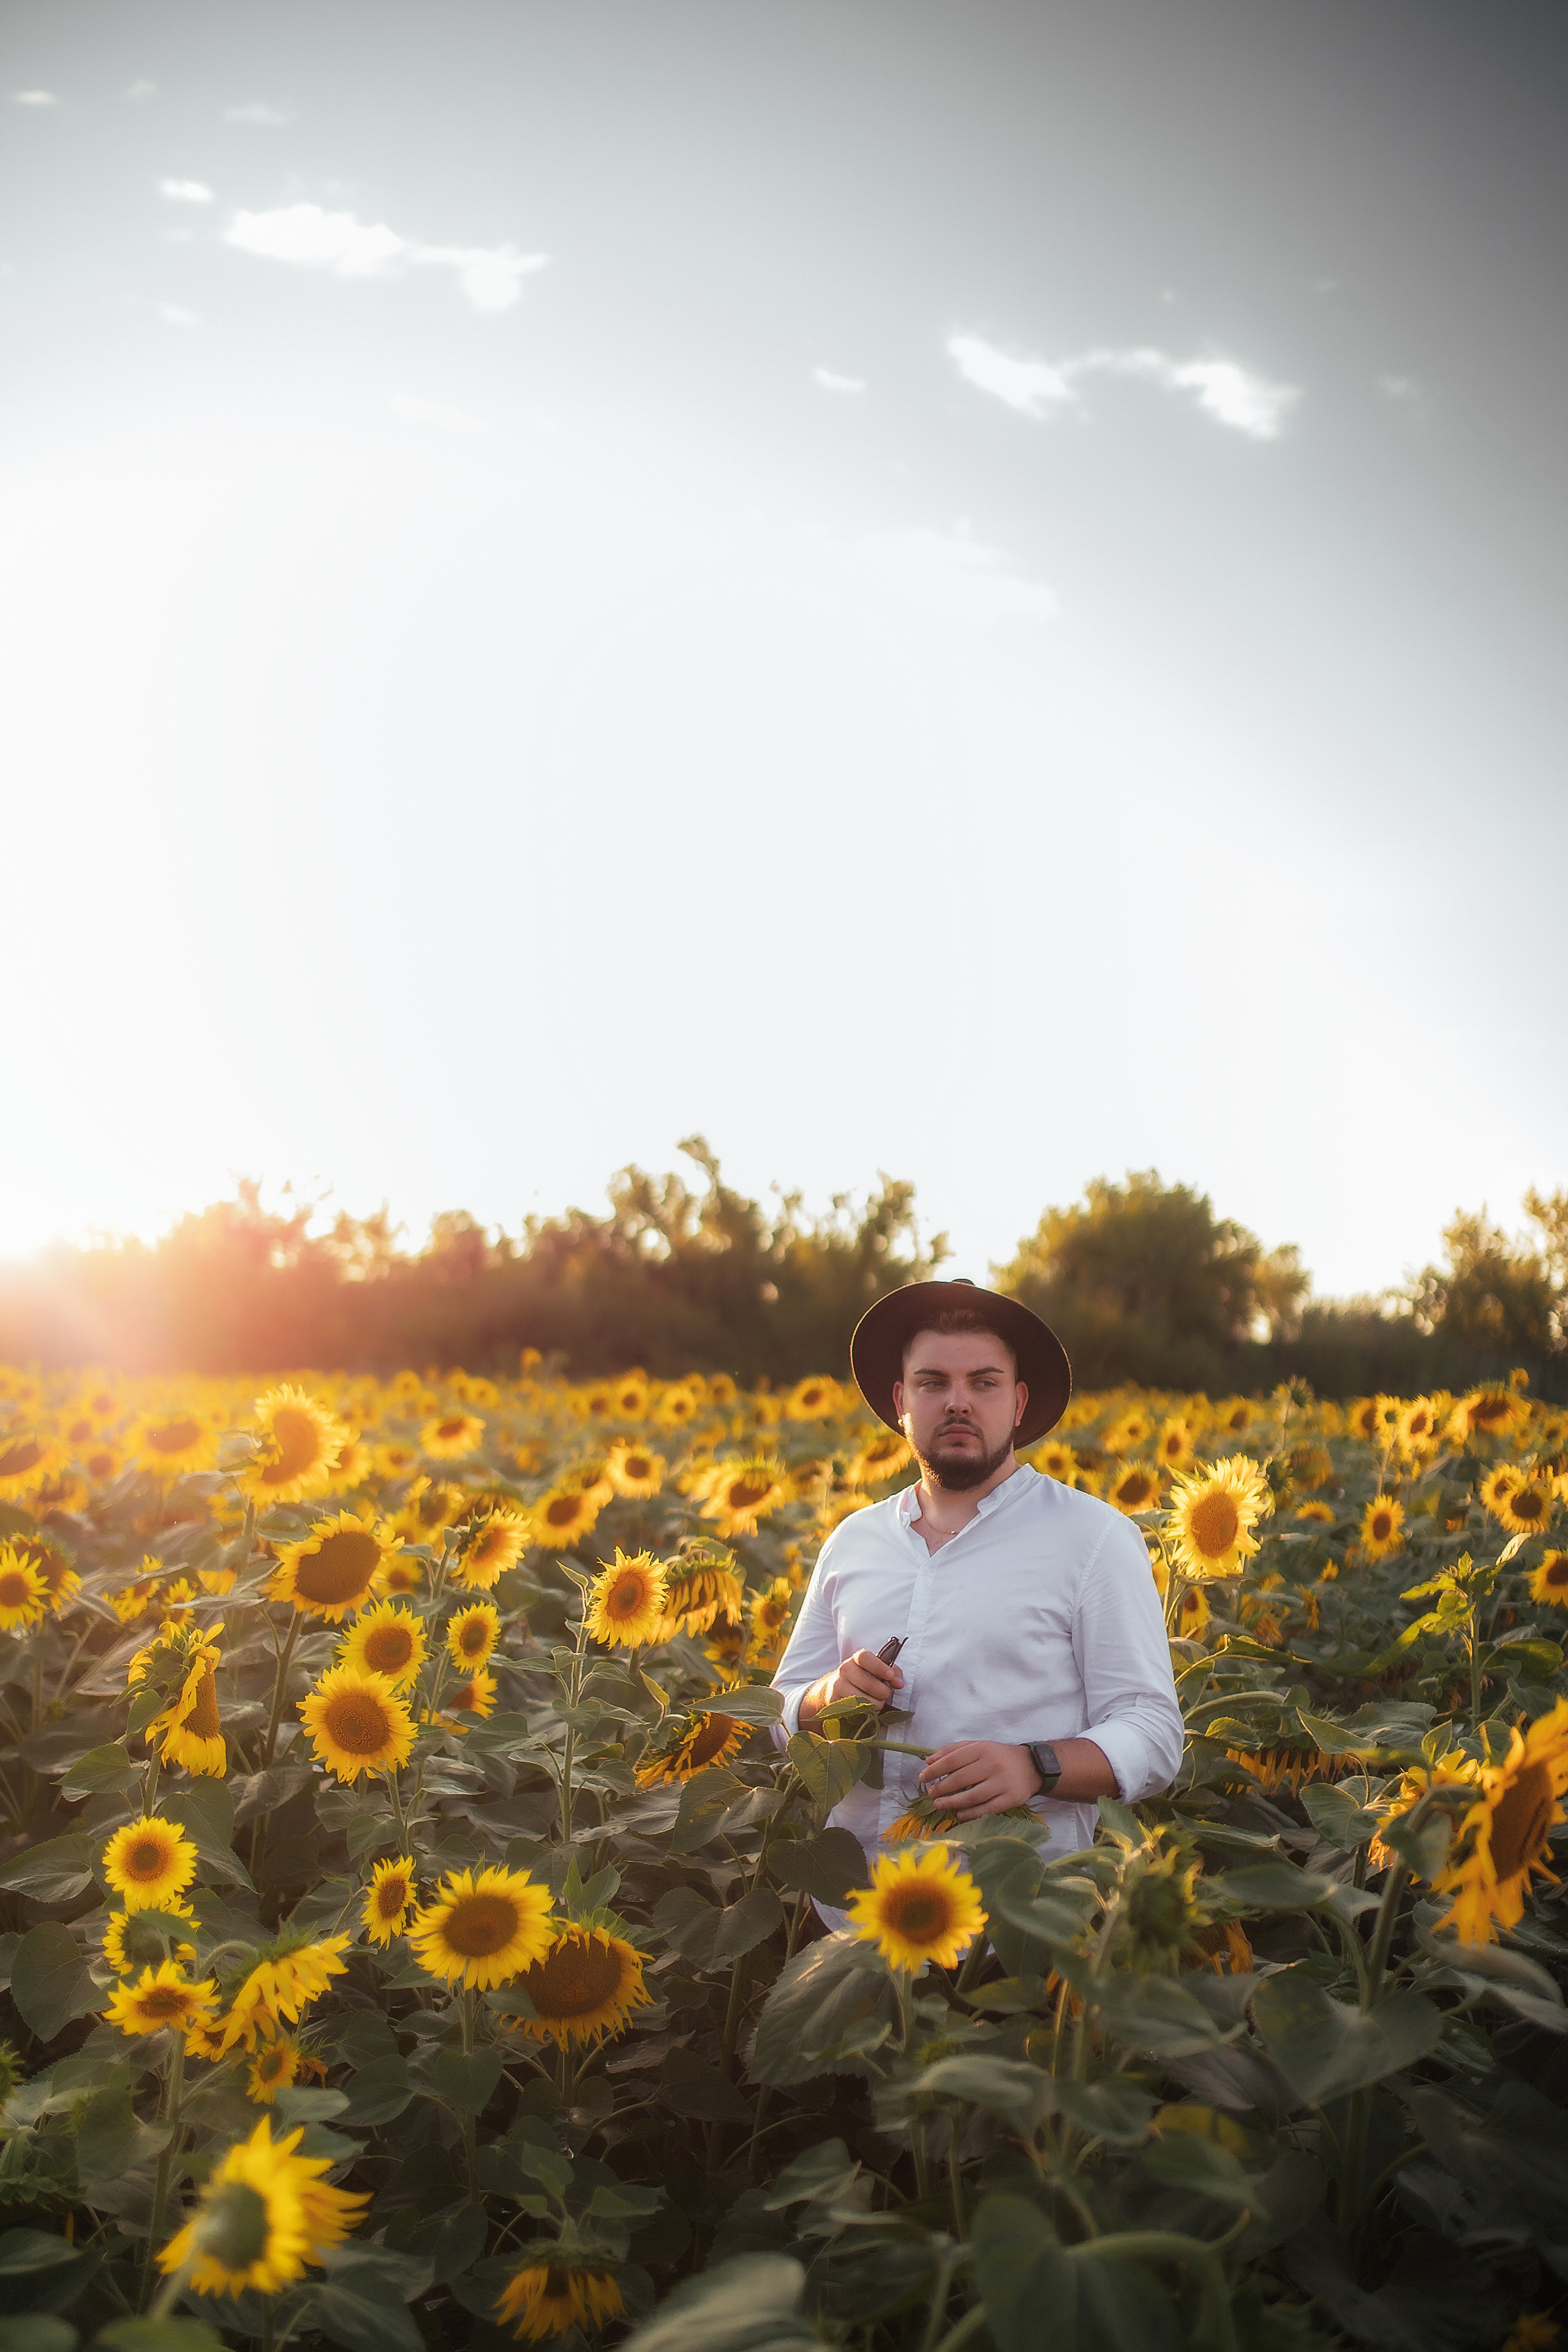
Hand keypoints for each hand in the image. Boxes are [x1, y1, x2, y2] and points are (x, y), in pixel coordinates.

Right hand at [798, 1650, 903, 1728]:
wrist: (834, 1688)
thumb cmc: (863, 1677)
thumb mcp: (878, 1670)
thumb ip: (893, 1673)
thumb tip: (899, 1683)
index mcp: (856, 1659)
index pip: (865, 1658)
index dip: (879, 1667)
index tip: (890, 1676)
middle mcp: (845, 1670)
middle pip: (868, 1684)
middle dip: (883, 1692)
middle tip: (885, 1694)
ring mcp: (838, 1686)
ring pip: (864, 1701)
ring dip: (876, 1705)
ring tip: (877, 1703)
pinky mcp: (835, 1703)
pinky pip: (856, 1712)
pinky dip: (866, 1714)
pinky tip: (867, 1709)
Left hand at [918, 1740, 1040, 1819]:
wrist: (1031, 1767)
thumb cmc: (998, 1756)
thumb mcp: (978, 1746)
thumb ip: (953, 1750)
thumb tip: (928, 1760)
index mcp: (983, 1749)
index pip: (953, 1759)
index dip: (935, 1770)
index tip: (922, 1777)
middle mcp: (993, 1765)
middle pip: (960, 1779)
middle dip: (941, 1788)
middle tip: (930, 1794)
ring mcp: (1002, 1783)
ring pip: (972, 1797)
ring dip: (952, 1803)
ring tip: (939, 1804)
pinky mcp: (1010, 1799)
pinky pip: (986, 1809)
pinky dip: (970, 1814)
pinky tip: (959, 1814)